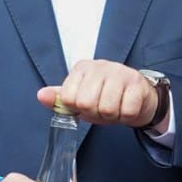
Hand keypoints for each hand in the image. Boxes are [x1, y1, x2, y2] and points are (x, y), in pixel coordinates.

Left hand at [37, 60, 161, 127]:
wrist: (139, 97)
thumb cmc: (106, 98)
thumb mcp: (81, 98)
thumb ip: (60, 99)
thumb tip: (41, 95)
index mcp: (82, 68)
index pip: (68, 97)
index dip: (78, 108)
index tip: (86, 105)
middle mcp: (100, 66)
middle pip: (87, 103)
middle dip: (95, 113)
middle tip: (102, 108)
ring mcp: (120, 72)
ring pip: (107, 108)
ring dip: (112, 116)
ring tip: (115, 107)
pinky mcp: (136, 82)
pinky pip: (126, 111)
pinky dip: (126, 116)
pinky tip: (127, 106)